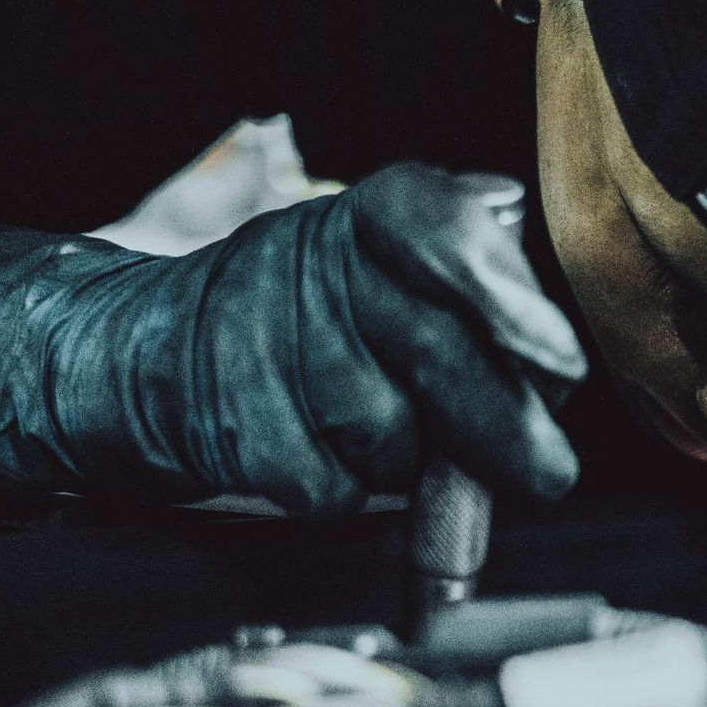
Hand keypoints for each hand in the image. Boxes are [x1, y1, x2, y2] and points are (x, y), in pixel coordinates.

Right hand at [0, 162, 585, 514]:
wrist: (143, 351)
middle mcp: (316, 260)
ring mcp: (264, 342)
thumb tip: (554, 365)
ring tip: (382, 437)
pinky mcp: (231, 426)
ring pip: (389, 437)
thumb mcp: (392, 269)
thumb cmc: (306, 317)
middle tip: (549, 472)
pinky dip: (342, 493)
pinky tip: (320, 457)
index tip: (563, 362)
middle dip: (505, 428)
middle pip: (438, 356)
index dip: (506, 298)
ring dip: (406, 461)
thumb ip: (477, 293)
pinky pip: (330, 489)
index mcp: (375, 214)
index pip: (446, 234)